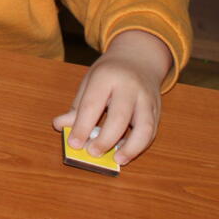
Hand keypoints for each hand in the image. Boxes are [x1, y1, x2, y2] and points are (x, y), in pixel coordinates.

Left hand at [52, 30, 172, 164]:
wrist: (138, 57)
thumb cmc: (109, 73)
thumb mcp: (89, 82)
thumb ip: (77, 106)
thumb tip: (60, 126)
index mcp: (106, 76)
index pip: (92, 105)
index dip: (82, 127)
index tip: (74, 144)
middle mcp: (129, 86)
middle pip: (119, 117)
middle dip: (106, 139)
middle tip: (92, 153)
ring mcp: (147, 98)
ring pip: (144, 127)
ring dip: (131, 148)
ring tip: (117, 160)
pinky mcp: (157, 109)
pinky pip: (152, 131)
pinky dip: (140, 145)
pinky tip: (126, 152)